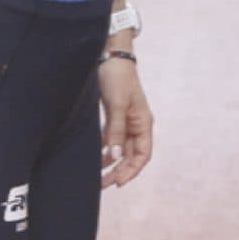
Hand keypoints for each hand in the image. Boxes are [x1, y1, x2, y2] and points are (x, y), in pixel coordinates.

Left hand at [99, 57, 153, 185]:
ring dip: (110, 163)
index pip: (143, 155)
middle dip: (118, 171)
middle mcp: (136, 124)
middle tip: (102, 184)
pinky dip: (105, 150)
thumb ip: (116, 131)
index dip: (132, 171)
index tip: (118, 182)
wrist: (110, 55)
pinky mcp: (113, 116)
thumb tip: (114, 156)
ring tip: (96, 175)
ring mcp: (125, 121)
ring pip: (120, 149)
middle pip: (130, 155)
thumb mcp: (117, 105)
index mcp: (143, 123)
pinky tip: (95, 157)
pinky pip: (111, 139)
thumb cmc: (118, 77)